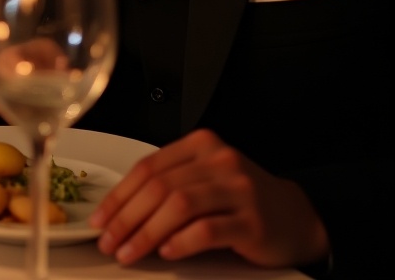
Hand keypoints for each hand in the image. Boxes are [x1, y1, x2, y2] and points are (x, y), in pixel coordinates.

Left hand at [89, 129, 329, 268]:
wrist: (298, 217)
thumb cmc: (240, 200)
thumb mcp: (204, 181)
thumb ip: (169, 186)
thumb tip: (119, 215)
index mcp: (200, 145)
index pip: (148, 168)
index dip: (119, 196)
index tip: (99, 220)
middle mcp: (218, 160)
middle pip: (160, 187)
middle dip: (127, 217)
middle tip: (108, 242)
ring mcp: (238, 188)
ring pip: (180, 206)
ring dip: (147, 232)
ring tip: (128, 252)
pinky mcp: (253, 220)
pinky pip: (208, 229)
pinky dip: (182, 241)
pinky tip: (166, 253)